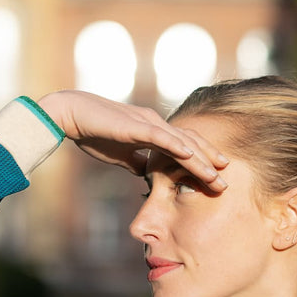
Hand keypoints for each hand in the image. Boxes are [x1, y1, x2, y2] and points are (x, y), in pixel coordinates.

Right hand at [37, 90, 227, 189]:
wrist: (70, 114)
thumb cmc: (94, 133)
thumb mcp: (122, 155)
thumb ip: (138, 162)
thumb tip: (148, 176)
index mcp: (154, 131)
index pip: (186, 147)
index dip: (203, 161)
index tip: (217, 178)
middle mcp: (156, 124)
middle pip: (191, 143)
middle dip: (210, 162)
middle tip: (226, 181)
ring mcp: (146, 123)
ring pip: (181, 141)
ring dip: (200, 159)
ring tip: (216, 174)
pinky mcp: (134, 125)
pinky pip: (160, 136)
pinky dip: (176, 145)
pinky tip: (190, 155)